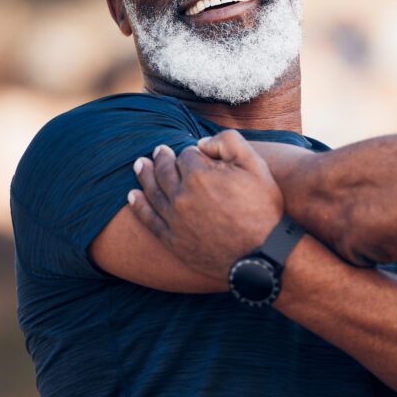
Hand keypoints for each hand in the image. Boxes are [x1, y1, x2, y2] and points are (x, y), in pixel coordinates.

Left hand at [127, 130, 283, 279]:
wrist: (261, 254)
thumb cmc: (263, 209)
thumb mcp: (256, 166)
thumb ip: (230, 143)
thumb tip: (202, 142)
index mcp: (200, 175)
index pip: (187, 155)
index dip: (193, 153)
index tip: (199, 155)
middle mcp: (181, 195)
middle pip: (165, 170)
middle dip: (162, 158)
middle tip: (159, 152)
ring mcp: (174, 219)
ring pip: (152, 191)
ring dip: (144, 175)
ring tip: (140, 165)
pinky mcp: (172, 239)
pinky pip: (148, 219)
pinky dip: (138, 205)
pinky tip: (133, 195)